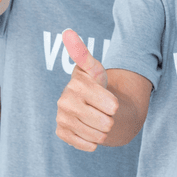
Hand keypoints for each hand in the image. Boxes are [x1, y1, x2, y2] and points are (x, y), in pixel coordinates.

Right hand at [56, 29, 118, 151]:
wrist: (89, 104)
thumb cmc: (96, 84)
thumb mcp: (95, 69)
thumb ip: (84, 53)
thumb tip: (67, 32)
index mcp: (77, 84)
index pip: (111, 105)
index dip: (114, 105)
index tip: (110, 101)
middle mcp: (65, 101)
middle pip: (106, 123)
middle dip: (110, 119)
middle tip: (104, 111)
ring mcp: (62, 118)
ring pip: (98, 136)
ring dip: (103, 131)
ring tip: (98, 120)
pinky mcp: (62, 133)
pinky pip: (87, 145)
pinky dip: (94, 142)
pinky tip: (91, 132)